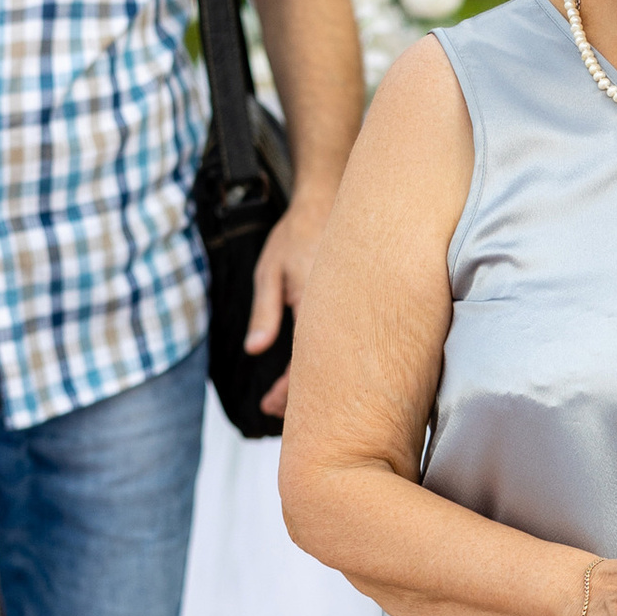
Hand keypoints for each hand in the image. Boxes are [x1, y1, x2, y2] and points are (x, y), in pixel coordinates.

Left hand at [247, 186, 335, 418]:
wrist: (333, 199)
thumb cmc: (299, 231)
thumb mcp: (270, 270)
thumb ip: (265, 311)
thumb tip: (256, 349)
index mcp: (318, 308)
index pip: (304, 365)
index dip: (287, 392)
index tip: (268, 407)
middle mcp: (341, 315)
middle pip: (327, 372)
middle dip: (302, 398)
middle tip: (278, 416)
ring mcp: (353, 312)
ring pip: (338, 361)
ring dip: (318, 384)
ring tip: (293, 401)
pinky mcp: (360, 309)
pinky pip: (346, 343)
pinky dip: (331, 362)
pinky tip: (319, 371)